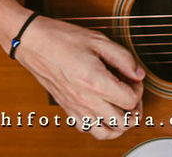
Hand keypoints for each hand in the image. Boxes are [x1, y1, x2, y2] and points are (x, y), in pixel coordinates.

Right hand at [13, 15, 144, 138]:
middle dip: (134, 110)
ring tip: (121, 108)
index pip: (130, 101)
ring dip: (119, 124)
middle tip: (133, 94)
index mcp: (96, 82)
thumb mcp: (98, 40)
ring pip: (106, 133)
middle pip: (122, 122)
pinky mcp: (67, 109)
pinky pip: (87, 129)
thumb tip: (138, 73)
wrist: (32, 42)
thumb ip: (123, 58)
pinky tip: (101, 110)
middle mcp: (86, 100)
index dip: (138, 89)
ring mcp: (75, 107)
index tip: (133, 78)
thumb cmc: (61, 38)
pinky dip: (99, 125)